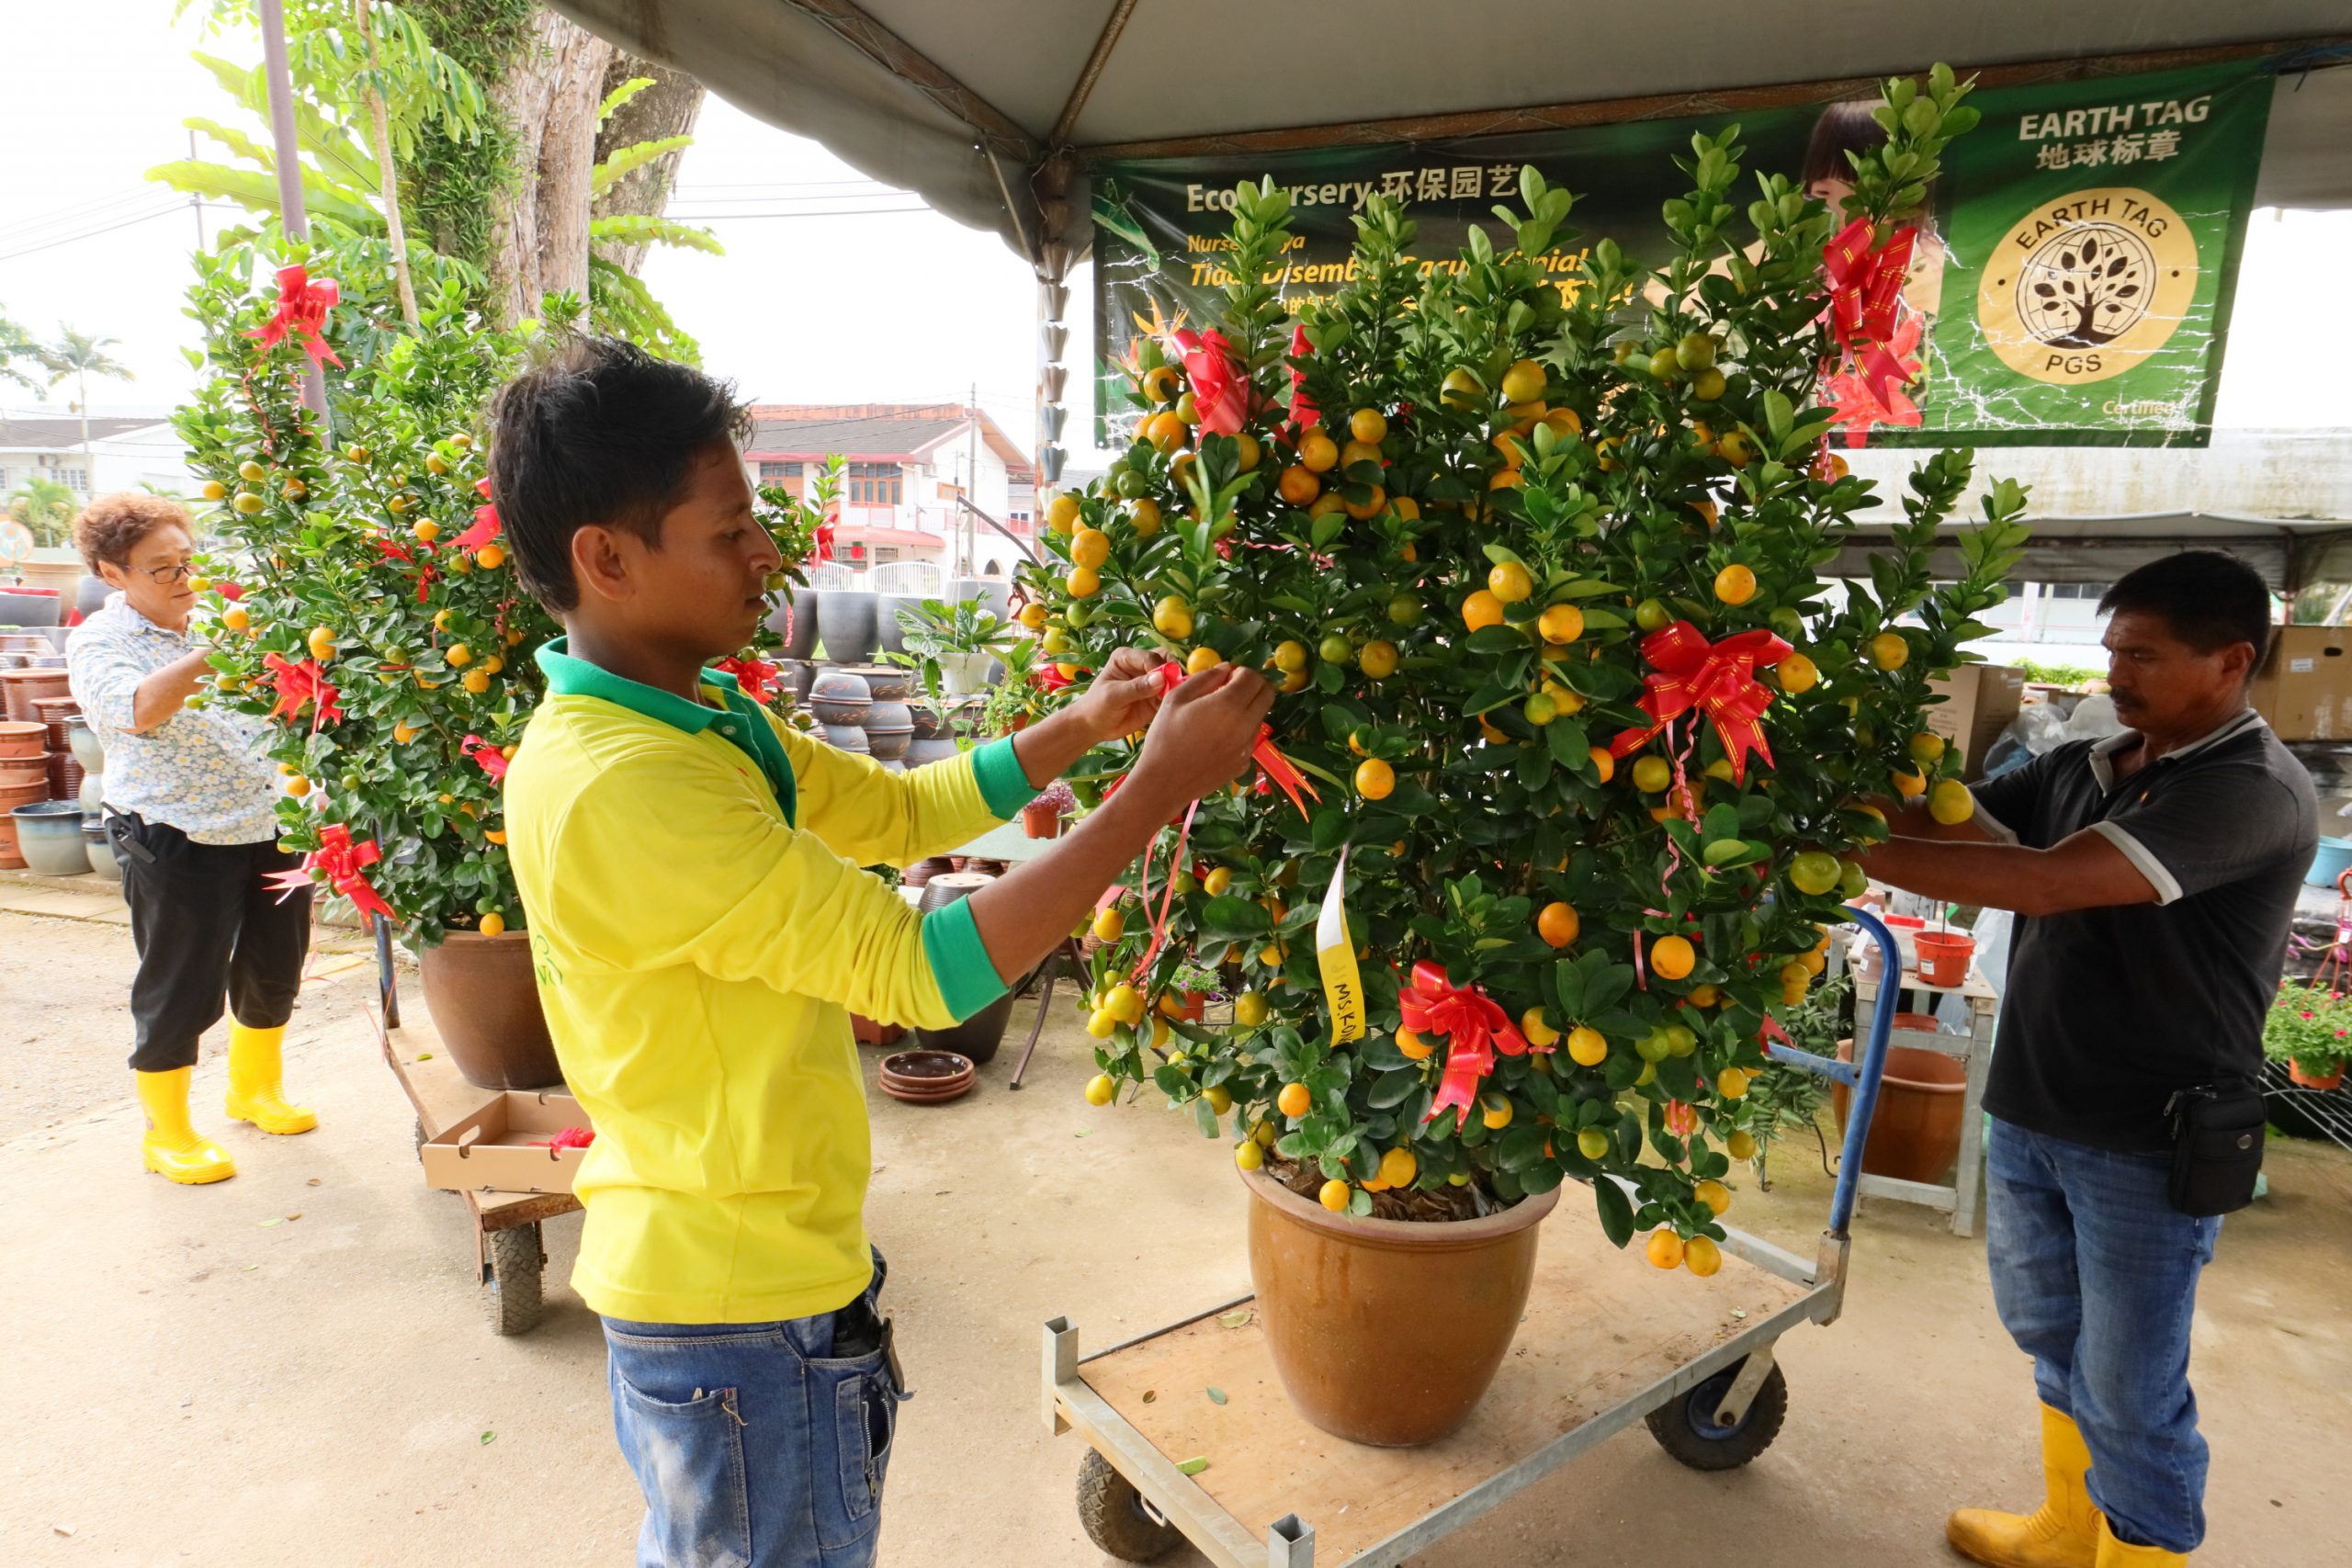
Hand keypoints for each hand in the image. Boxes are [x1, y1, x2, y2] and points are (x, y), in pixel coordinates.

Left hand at [1070, 645, 1170, 744]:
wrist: (1095, 727)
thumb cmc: (1097, 706)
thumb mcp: (1113, 696)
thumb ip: (1136, 687)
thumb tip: (1160, 678)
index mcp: (1126, 657)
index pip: (1150, 657)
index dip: (1160, 669)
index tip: (1164, 683)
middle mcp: (1140, 665)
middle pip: (1165, 661)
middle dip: (1173, 674)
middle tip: (1176, 689)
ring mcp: (1150, 681)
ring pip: (1172, 676)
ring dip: (1177, 686)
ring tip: (1175, 698)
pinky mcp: (1157, 696)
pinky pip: (1171, 694)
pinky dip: (1175, 698)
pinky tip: (1173, 706)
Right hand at [1129, 664, 1273, 810]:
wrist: (1163, 782)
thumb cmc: (1164, 737)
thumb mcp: (1176, 698)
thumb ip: (1205, 678)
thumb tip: (1225, 669)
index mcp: (1228, 705)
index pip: (1253, 677)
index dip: (1241, 671)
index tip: (1226, 676)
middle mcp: (1245, 725)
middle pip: (1267, 695)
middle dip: (1253, 686)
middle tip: (1232, 689)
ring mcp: (1247, 746)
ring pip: (1260, 717)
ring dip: (1247, 708)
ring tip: (1219, 716)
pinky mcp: (1244, 762)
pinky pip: (1250, 739)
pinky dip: (1240, 731)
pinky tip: (1216, 738)